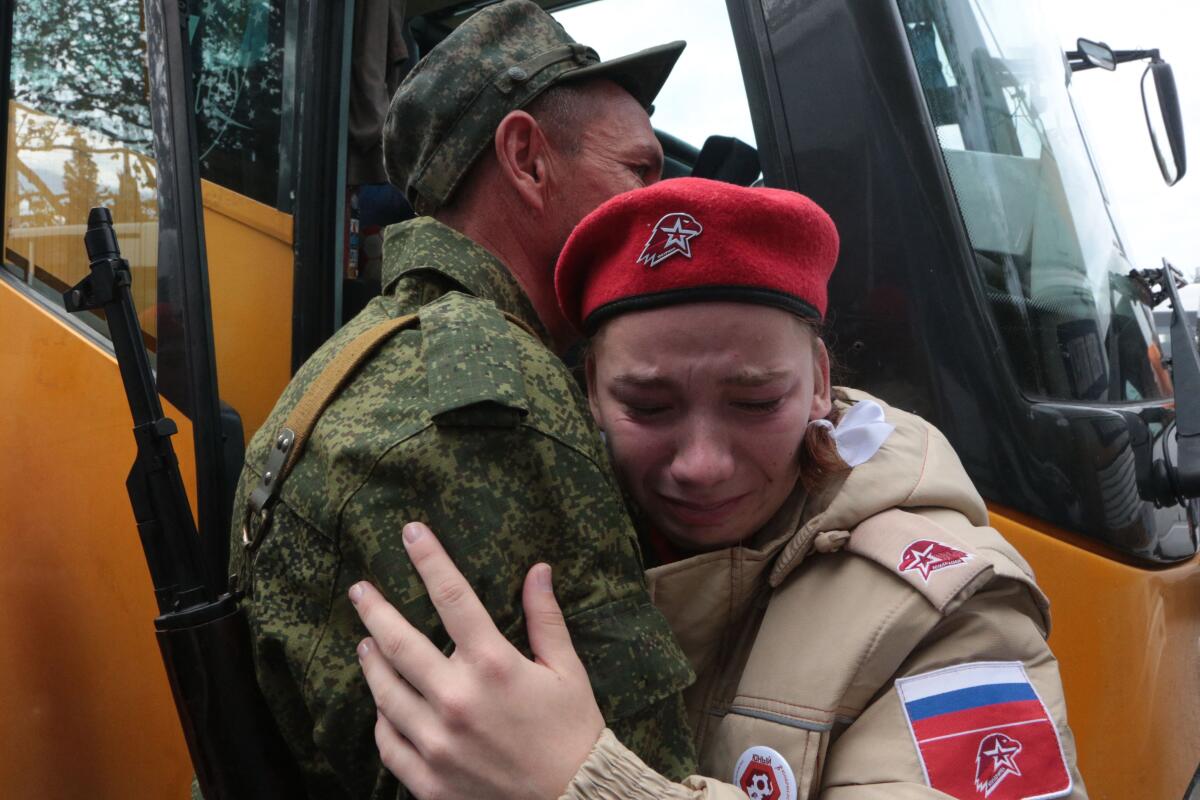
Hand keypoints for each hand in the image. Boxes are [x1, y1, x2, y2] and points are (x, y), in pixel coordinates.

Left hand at [350, 522, 605, 799]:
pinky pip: (388, 743)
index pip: (452, 598)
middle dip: (375, 610)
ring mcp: (438, 743)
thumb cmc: (573, 732)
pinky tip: (382, 704)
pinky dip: (382, 719)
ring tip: (365, 644)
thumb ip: (545, 618)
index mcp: (494, 665)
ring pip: (386, 693)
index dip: (429, 560)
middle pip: (400, 643)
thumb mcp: (566, 670)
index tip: (411, 533)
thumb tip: (538, 569)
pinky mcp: (428, 780)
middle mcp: (458, 700)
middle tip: (360, 590)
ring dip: (371, 662)